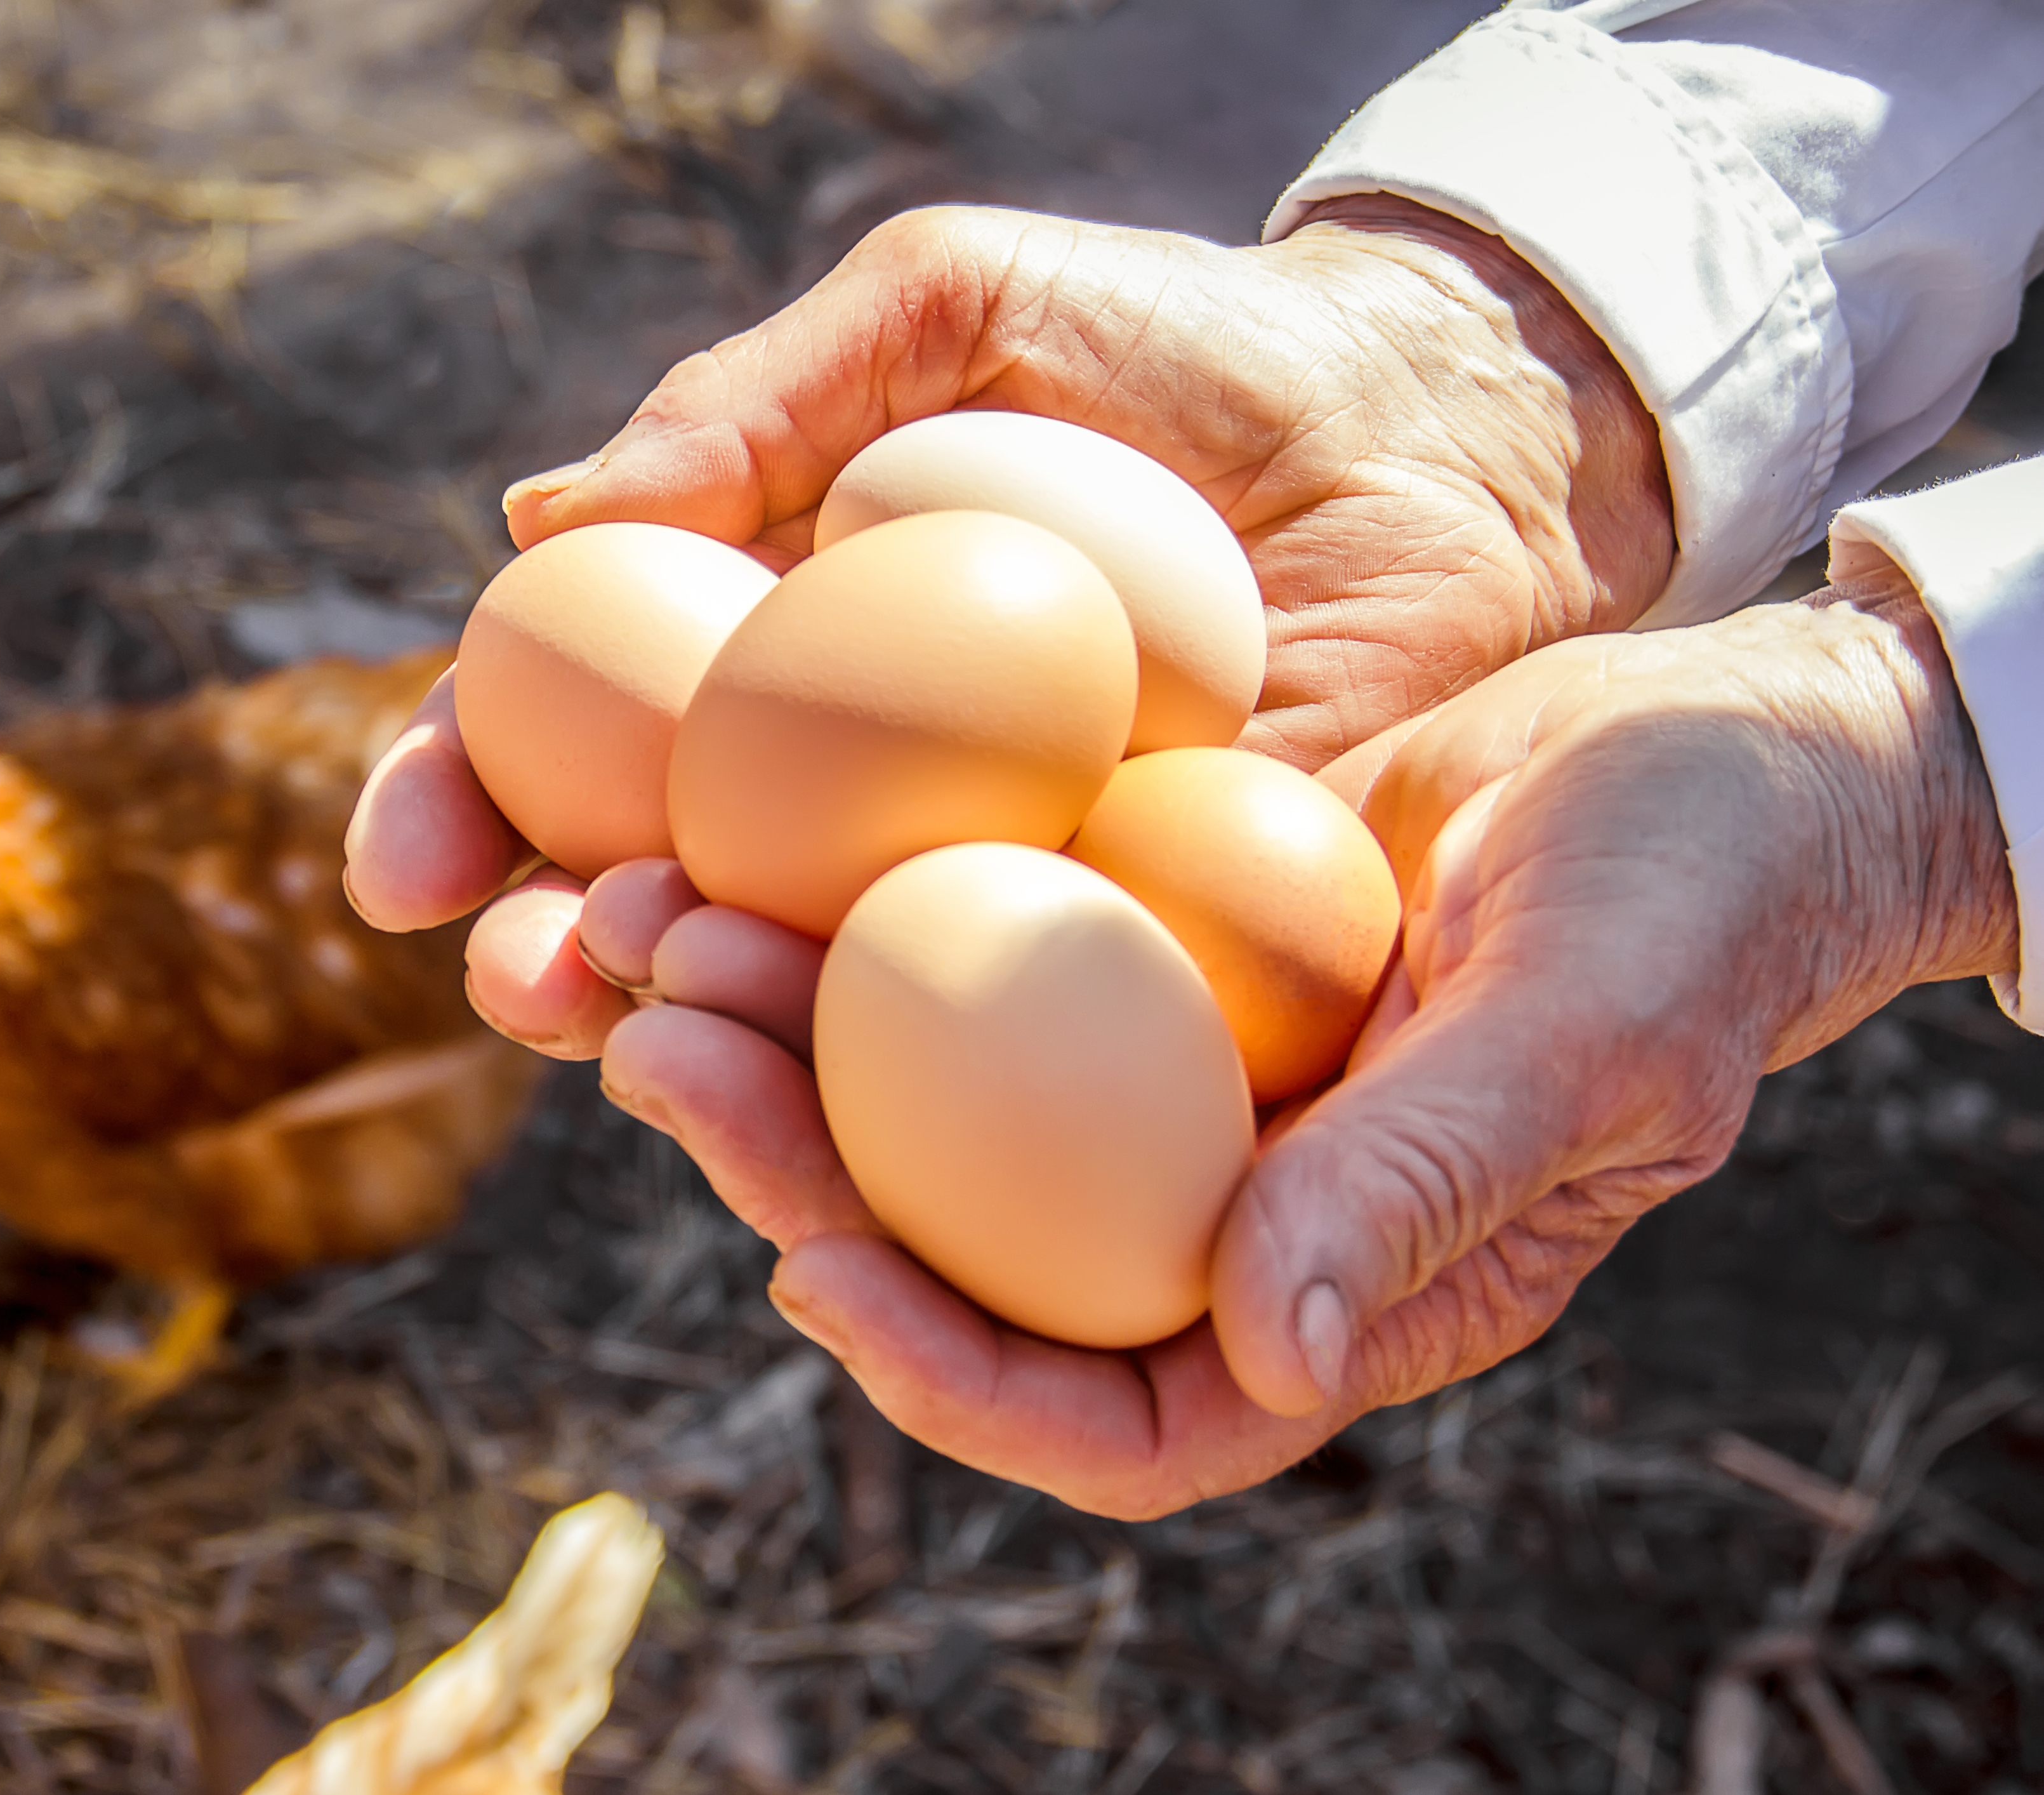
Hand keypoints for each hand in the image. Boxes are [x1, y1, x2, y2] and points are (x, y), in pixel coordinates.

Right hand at [349, 194, 1676, 1047]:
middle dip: (550, 960)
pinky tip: (848, 1092)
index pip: (561, 746)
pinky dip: (908, 1081)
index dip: (458, 808)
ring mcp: (968, 889)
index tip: (405, 870)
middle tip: (529, 980)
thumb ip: (750, 402)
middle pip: (641, 902)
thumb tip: (540, 520)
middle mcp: (835, 793)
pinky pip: (996, 1043)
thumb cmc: (1180, 345)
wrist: (1441, 425)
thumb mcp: (950, 313)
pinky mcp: (1118, 960)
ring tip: (655, 1020)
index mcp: (758, 654)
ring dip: (696, 1032)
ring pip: (793, 999)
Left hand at [582, 565, 2013, 1517]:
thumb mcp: (1592, 1025)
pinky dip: (846, 914)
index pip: (1114, 1418)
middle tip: (655, 1043)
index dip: (950, 1374)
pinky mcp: (1126, 940)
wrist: (1716, 739)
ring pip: (923, 1105)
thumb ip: (1434, 1180)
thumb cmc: (1702, 892)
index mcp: (1332, 1292)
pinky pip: (959, 956)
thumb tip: (1266, 1351)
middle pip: (962, 1256)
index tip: (810, 1262)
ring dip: (775, 1033)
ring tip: (651, 924)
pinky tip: (734, 837)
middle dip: (790, 1167)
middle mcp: (1219, 1207)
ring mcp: (1159, 1075)